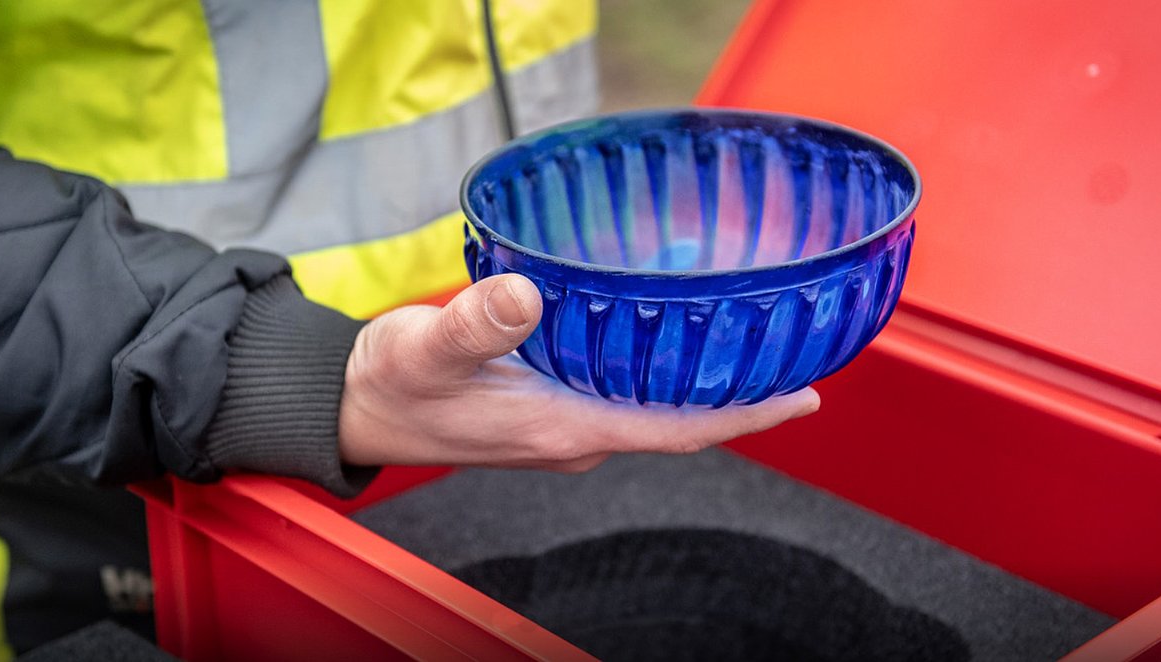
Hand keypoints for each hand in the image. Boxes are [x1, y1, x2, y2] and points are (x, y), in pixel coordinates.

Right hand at [338, 274, 819, 472]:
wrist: (357, 407)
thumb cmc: (391, 383)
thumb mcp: (423, 349)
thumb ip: (473, 325)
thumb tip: (525, 296)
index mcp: (560, 427)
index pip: (675, 429)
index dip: (744, 415)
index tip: (803, 397)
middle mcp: (574, 435)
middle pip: (679, 422)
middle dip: (742, 400)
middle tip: (798, 358)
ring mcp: (564, 427)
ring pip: (654, 411)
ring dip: (705, 389)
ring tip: (753, 349)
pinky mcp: (550, 410)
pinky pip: (626, 399)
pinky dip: (662, 378)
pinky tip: (672, 347)